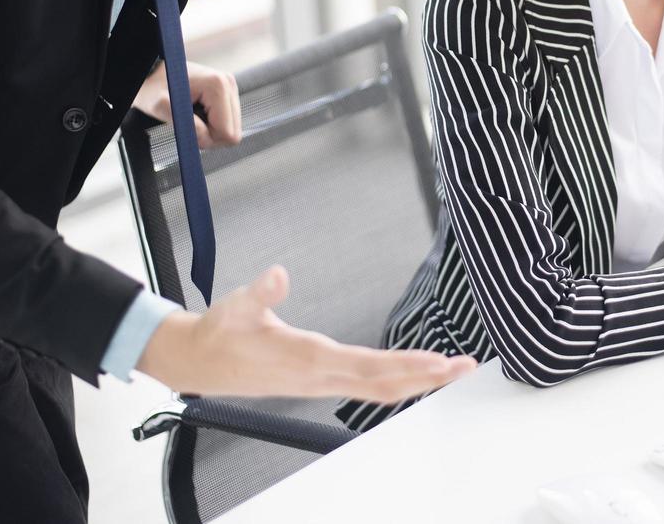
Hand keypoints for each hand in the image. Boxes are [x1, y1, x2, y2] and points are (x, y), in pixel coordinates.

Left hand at [134, 61, 241, 148]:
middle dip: (211, 135)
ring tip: (192, 117)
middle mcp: (228, 84)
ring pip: (231, 127)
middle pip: (233, 131)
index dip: (208, 139)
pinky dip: (212, 122)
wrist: (152, 71)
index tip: (189, 130)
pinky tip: (198, 113)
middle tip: (190, 126)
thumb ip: (185, 124)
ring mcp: (229, 87)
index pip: (228, 132)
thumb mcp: (160, 107)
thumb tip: (206, 138)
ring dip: (211, 129)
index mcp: (218, 86)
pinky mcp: (227, 91)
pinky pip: (227, 120)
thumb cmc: (153, 86)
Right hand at [137, 265, 477, 401]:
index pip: (366, 365)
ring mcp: (320, 384)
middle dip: (426, 378)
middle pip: (383, 384)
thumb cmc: (222, 331)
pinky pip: (366, 388)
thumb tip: (277, 274)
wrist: (198, 363)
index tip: (438, 361)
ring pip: (378, 390)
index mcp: (305, 357)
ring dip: (417, 382)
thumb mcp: (237, 305)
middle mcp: (319, 376)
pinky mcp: (319, 382)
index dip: (404, 364)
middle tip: (465, 368)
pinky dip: (397, 383)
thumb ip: (260, 292)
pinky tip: (416, 377)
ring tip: (452, 372)